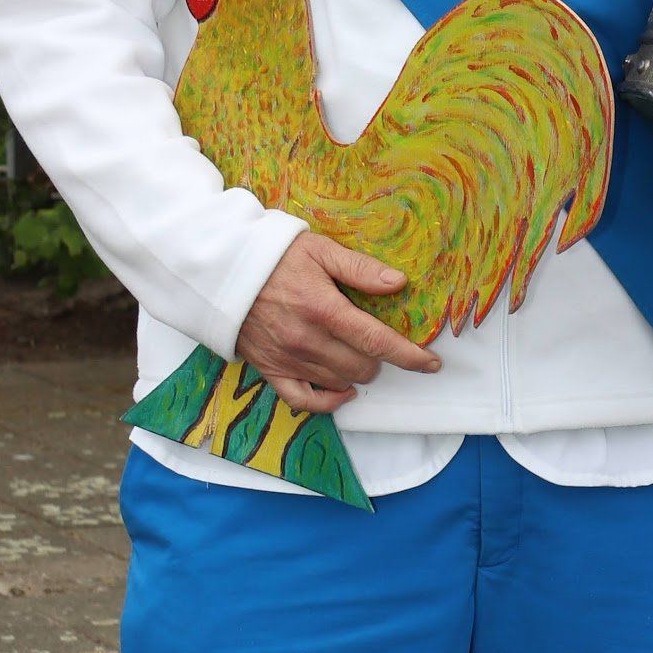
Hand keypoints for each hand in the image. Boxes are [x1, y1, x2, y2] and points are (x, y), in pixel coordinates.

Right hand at [236, 233, 441, 415]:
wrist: (221, 271)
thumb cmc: (274, 257)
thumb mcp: (320, 250)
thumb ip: (360, 269)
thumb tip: (398, 283)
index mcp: (323, 309)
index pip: (377, 341)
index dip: (409, 356)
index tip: (431, 363)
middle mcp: (307, 339)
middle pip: (362, 367)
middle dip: (379, 359)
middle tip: (375, 342)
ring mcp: (287, 358)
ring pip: (339, 383)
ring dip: (356, 374)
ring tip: (354, 354)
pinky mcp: (270, 370)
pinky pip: (304, 401)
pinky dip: (327, 401)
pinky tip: (341, 391)